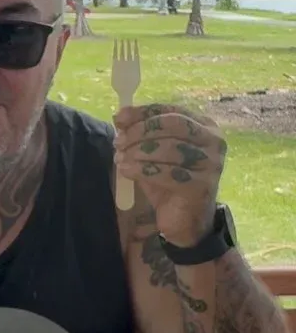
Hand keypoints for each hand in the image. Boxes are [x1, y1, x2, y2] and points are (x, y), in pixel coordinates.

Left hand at [113, 103, 226, 245]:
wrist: (185, 221)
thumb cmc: (169, 184)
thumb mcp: (152, 155)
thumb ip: (141, 135)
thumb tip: (120, 116)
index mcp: (204, 126)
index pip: (171, 111)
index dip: (143, 112)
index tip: (119, 118)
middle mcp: (213, 141)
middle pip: (172, 124)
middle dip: (140, 131)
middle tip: (119, 141)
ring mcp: (211, 163)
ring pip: (169, 147)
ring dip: (138, 151)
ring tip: (120, 158)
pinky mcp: (201, 185)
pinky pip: (167, 172)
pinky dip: (141, 170)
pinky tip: (126, 171)